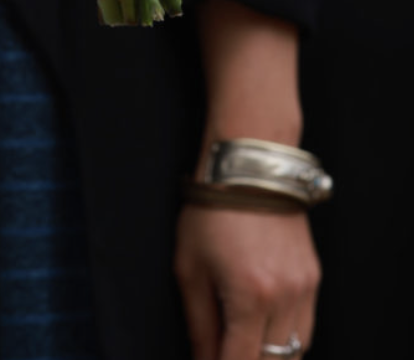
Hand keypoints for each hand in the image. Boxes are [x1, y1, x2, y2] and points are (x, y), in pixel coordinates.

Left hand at [174, 206, 319, 359]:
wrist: (250, 165)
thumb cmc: (213, 209)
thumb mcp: (190, 266)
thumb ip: (199, 322)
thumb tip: (202, 359)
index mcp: (249, 296)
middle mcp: (284, 298)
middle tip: (222, 354)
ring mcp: (304, 288)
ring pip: (296, 351)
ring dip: (270, 357)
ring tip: (242, 347)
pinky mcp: (314, 276)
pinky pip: (306, 326)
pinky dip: (287, 339)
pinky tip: (265, 332)